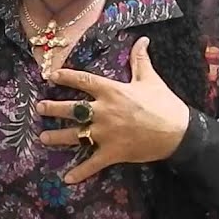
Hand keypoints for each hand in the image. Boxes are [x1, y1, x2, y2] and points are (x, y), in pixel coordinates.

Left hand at [38, 37, 190, 183]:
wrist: (179, 132)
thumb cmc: (164, 104)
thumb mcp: (150, 79)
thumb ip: (140, 60)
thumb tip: (141, 39)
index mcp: (112, 91)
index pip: (83, 81)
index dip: (66, 77)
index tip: (51, 76)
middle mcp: (104, 111)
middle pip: (72, 109)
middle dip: (53, 108)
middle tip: (39, 108)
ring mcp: (106, 133)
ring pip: (75, 135)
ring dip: (57, 137)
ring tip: (42, 138)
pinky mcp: (112, 152)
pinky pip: (92, 163)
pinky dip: (80, 172)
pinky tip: (67, 179)